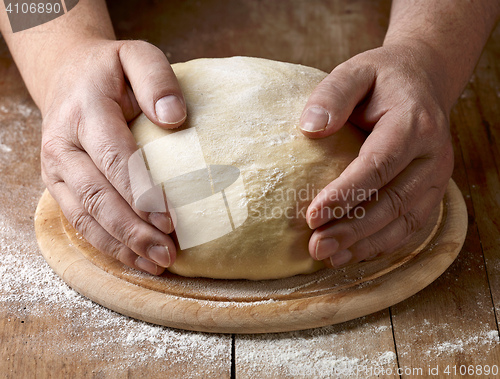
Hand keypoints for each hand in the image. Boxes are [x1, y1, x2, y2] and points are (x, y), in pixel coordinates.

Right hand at [40, 39, 185, 274]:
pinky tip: (137, 258)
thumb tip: (174, 119)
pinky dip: (109, 245)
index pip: (113, 158)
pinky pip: (81, 222)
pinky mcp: (59, 187)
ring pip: (86, 218)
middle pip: (98, 196)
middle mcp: (63, 146)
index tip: (169, 219)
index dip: (141, 191)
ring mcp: (56, 171)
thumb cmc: (111, 71)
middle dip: (134, 230)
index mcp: (85, 113)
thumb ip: (157, 80)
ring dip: (123, 246)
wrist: (68, 77)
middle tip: (168, 252)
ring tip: (158, 263)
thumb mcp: (136, 56)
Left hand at [300, 43, 453, 267]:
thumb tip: (309, 128)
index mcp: (413, 123)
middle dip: (353, 229)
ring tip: (330, 257)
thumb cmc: (382, 78)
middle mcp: (432, 154)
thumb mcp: (355, 71)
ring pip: (404, 220)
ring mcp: (436, 176)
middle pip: (393, 201)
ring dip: (366, 244)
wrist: (422, 81)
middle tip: (316, 247)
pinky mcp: (432, 191)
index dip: (346, 194)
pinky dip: (382, 244)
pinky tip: (353, 253)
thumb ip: (332, 94)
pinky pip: (411, 225)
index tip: (312, 215)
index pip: (378, 165)